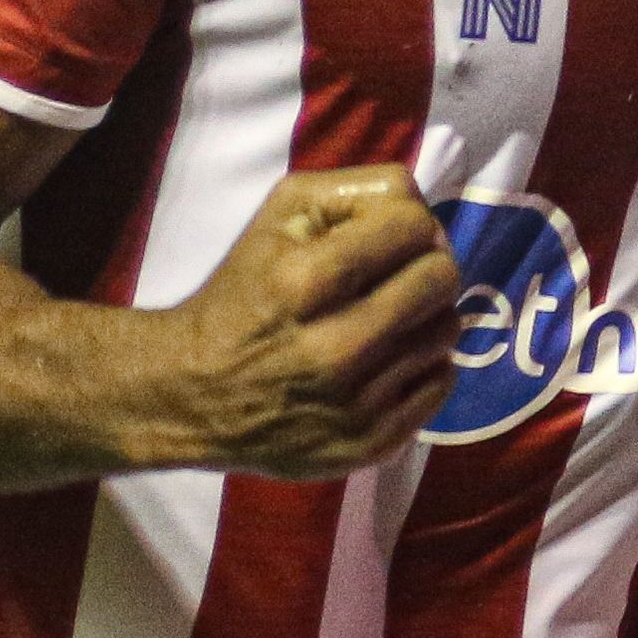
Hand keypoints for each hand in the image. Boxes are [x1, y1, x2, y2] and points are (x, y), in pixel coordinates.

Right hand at [149, 166, 456, 478]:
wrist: (191, 395)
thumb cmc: (240, 296)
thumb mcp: (276, 221)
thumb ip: (354, 194)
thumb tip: (422, 212)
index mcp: (304, 283)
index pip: (412, 226)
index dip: (407, 223)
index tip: (389, 237)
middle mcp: (335, 347)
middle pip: (441, 278)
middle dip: (426, 264)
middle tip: (399, 275)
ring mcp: (356, 402)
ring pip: (446, 330)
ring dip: (425, 316)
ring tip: (386, 319)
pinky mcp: (371, 443)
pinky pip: (441, 381)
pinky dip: (422, 364)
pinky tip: (385, 360)